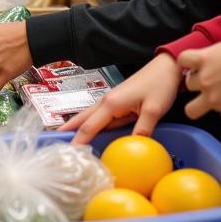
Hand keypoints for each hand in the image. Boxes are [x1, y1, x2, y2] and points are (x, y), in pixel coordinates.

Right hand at [62, 53, 183, 143]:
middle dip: (68, 131)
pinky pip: (99, 117)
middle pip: (82, 119)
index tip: (68, 154)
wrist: (166, 68)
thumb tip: (133, 147)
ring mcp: (110, 101)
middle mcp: (106, 102)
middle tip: (55, 145)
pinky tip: (87, 131)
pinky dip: (89, 124)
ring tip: (64, 139)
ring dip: (76, 127)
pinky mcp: (116, 103)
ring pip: (88, 117)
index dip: (78, 141)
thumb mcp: (154, 109)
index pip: (89, 127)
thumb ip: (142, 128)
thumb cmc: (159, 85)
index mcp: (111, 104)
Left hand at [180, 38, 220, 121]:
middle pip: (189, 85)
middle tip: (213, 81)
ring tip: (220, 97)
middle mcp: (205, 80)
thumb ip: (212, 56)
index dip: (188, 63)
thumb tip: (207, 60)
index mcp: (203, 60)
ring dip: (205, 103)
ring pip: (193, 109)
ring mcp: (215, 98)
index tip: (195, 65)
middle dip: (199, 83)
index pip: (182, 60)